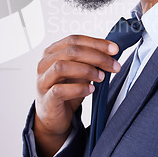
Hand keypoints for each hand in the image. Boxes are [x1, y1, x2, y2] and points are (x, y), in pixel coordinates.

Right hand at [33, 35, 120, 156]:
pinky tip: (90, 89)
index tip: (114, 49)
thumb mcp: (80, 72)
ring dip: (86, 70)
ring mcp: (43, 80)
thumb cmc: (66, 90)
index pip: (74, 40)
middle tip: (114, 65)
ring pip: (62, 66)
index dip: (96, 43)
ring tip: (101, 77)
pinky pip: (60, 90)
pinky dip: (78, 88)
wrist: (54, 116)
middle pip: (71, 51)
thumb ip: (90, 61)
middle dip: (97, 57)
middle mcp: (44, 63)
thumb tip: (111, 52)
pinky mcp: (46, 99)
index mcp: (52, 52)